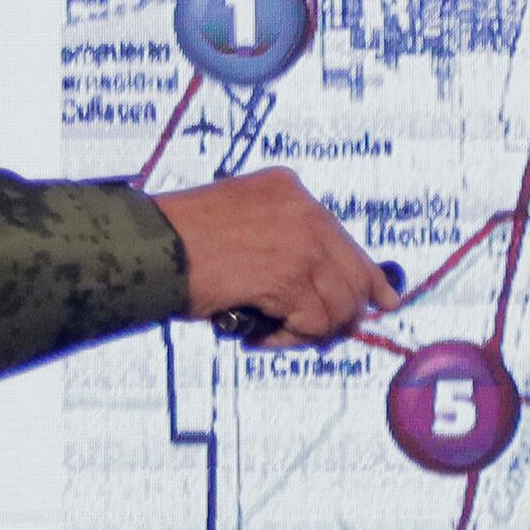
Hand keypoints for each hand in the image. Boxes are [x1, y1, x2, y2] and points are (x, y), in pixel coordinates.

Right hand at [156, 169, 390, 342]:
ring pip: (339, 305)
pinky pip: (313, 324)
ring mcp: (302, 243)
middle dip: (342, 312)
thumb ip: (278, 240)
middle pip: (355, 274)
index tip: (383, 299)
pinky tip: (259, 334)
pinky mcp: (291, 279)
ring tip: (273, 332)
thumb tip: (318, 287)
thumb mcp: (237, 219)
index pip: (344, 238)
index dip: (364, 276)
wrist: (147, 246)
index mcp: (290, 189)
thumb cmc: (176, 239)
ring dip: (309, 330)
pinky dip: (288, 340)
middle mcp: (305, 210)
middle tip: (319, 335)